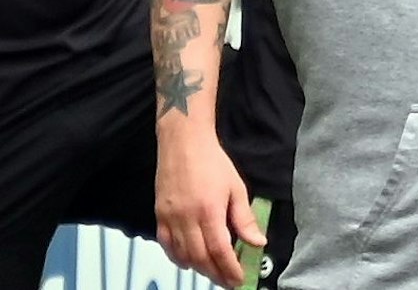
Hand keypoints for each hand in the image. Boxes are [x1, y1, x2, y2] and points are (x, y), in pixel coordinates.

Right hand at [155, 125, 262, 286]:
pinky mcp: (160, 214)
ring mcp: (170, 217)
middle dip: (216, 274)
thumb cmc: (211, 160)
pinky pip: (166, 245)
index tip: (238, 279)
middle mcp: (187, 217)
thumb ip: (245, 219)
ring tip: (213, 272)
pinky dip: (177, 258)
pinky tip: (189, 261)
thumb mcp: (236, 187)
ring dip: (199, 268)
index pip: (219, 250)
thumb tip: (257, 242)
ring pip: (183, 255)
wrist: (184, 140)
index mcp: (209, 210)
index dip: (229, 270)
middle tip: (228, 281)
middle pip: (200, 258)